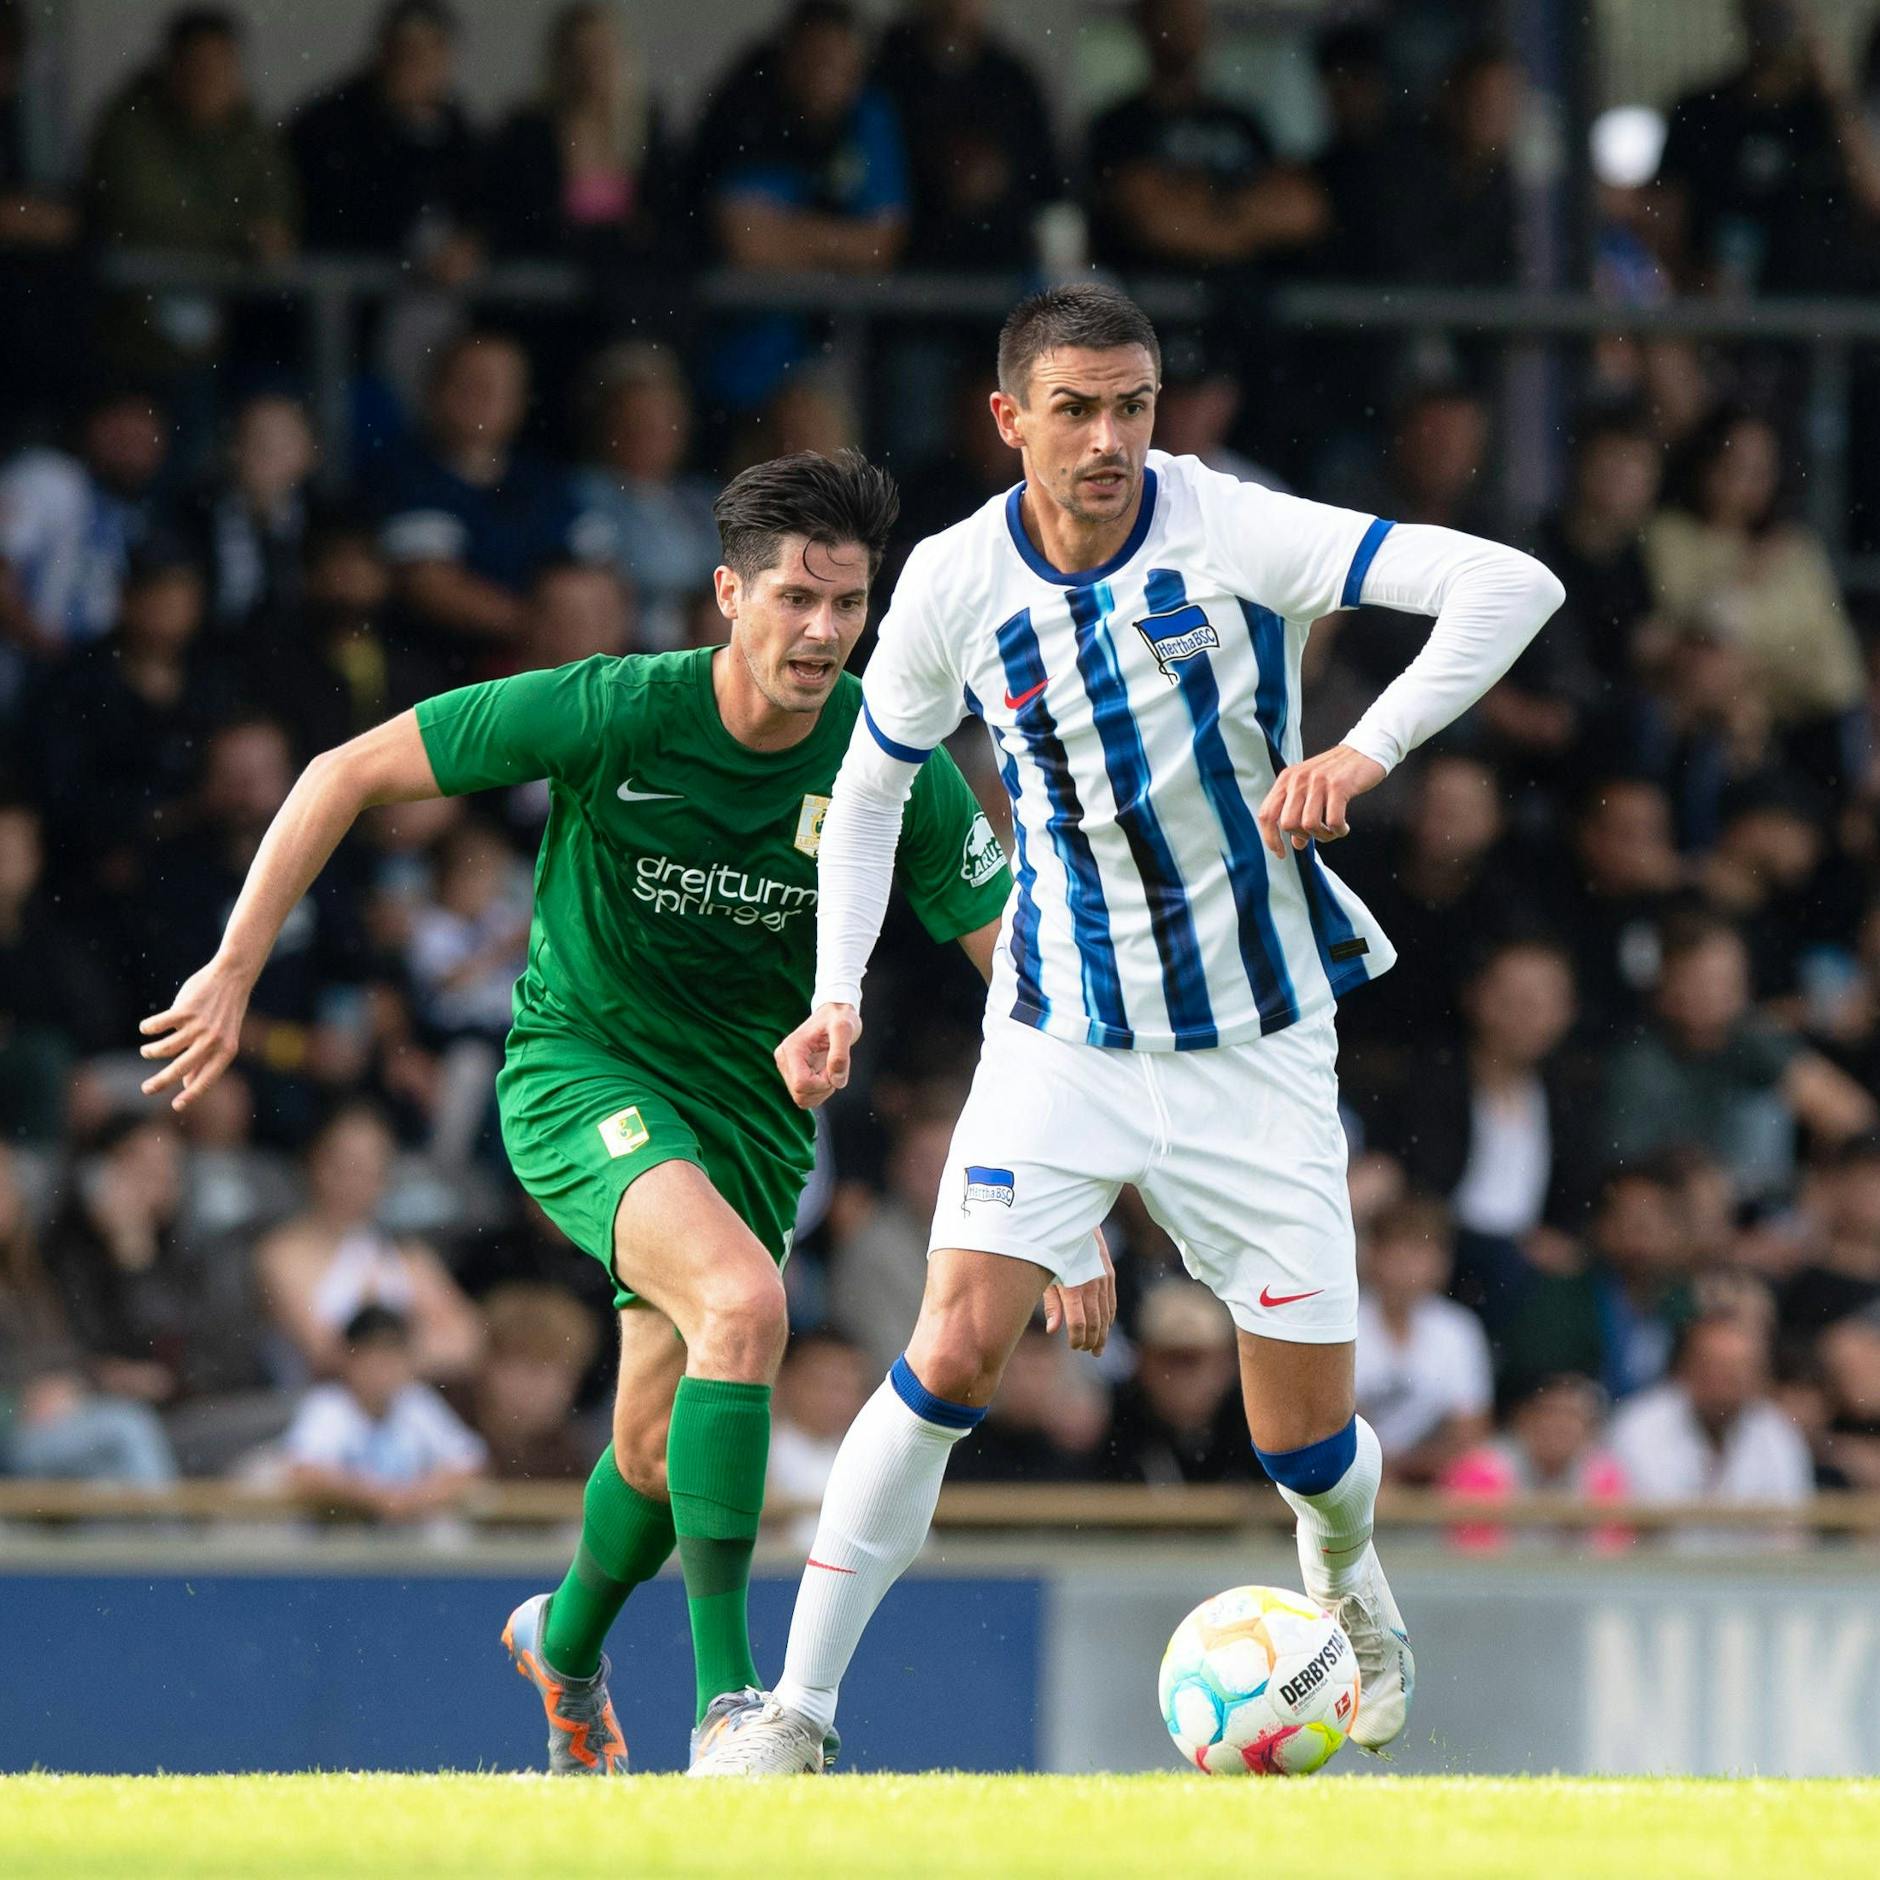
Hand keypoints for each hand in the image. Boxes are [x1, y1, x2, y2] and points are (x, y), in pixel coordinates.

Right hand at [139, 955, 253, 1110]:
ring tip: (146, 1051)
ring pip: (165, 1048)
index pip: (207, 1080)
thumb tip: (187, 1085)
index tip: (176, 1107)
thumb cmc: (225, 1012)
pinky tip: (146, 1028)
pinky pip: (158, 1025)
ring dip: (151, 1052)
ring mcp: (200, 1026)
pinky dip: (148, 1028)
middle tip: (146, 1090)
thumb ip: (207, 1061)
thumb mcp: (224, 1039)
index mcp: (226, 1051)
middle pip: (180, 1069)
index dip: (191, 1095)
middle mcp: (214, 1041)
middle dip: (160, 1082)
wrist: (233, 977)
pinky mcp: (186, 1010)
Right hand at [774, 1003, 861, 1108]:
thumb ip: (841, 1054)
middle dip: (823, 1089)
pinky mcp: (793, 1073)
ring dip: (822, 1091)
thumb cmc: (839, 1018)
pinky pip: (805, 1096)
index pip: (802, 1084)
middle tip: (834, 1068)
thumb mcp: (845, 1029)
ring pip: (802, 1099)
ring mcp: (787, 1068)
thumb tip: (836, 1081)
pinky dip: (820, 1091)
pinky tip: (826, 1073)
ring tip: (831, 1069)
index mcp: (792, 1049)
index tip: (834, 1067)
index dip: (823, 1083)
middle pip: (801, 1095)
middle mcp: (784, 1059)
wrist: (834, 1013)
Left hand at [1043, 1227, 1115, 1355]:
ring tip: (1097, 1347)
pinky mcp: (1109, 1274)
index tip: (1073, 1346)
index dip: (1077, 1339)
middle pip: (1095, 1323)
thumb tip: (1052, 1331)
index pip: (1078, 1324)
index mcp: (1073, 1288)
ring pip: (1107, 1315)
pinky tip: (1105, 1327)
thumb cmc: (1051, 1252)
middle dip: (1091, 1340)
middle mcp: (1091, 1285)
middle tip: (1086, 1351)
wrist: (1072, 1224)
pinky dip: (1109, 1318)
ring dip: (1103, 1334)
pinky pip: (1112, 1302)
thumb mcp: (1046, 1276)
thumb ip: (1051, 1305)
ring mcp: (1103, 1280)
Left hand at [1255, 745, 1384, 856]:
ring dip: (1323, 836)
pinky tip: (1344, 828)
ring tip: (1334, 831)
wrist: (1365, 750)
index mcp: (1286, 779)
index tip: (1281, 854)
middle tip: (1319, 833)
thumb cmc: (1336, 774)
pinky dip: (1339, 831)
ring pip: (1309, 825)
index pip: (1267, 814)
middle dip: (1303, 837)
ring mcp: (1317, 782)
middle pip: (1287, 824)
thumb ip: (1299, 814)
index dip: (1271, 838)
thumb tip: (1296, 845)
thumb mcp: (1311, 790)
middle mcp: (1298, 779)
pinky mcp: (1338, 785)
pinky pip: (1333, 821)